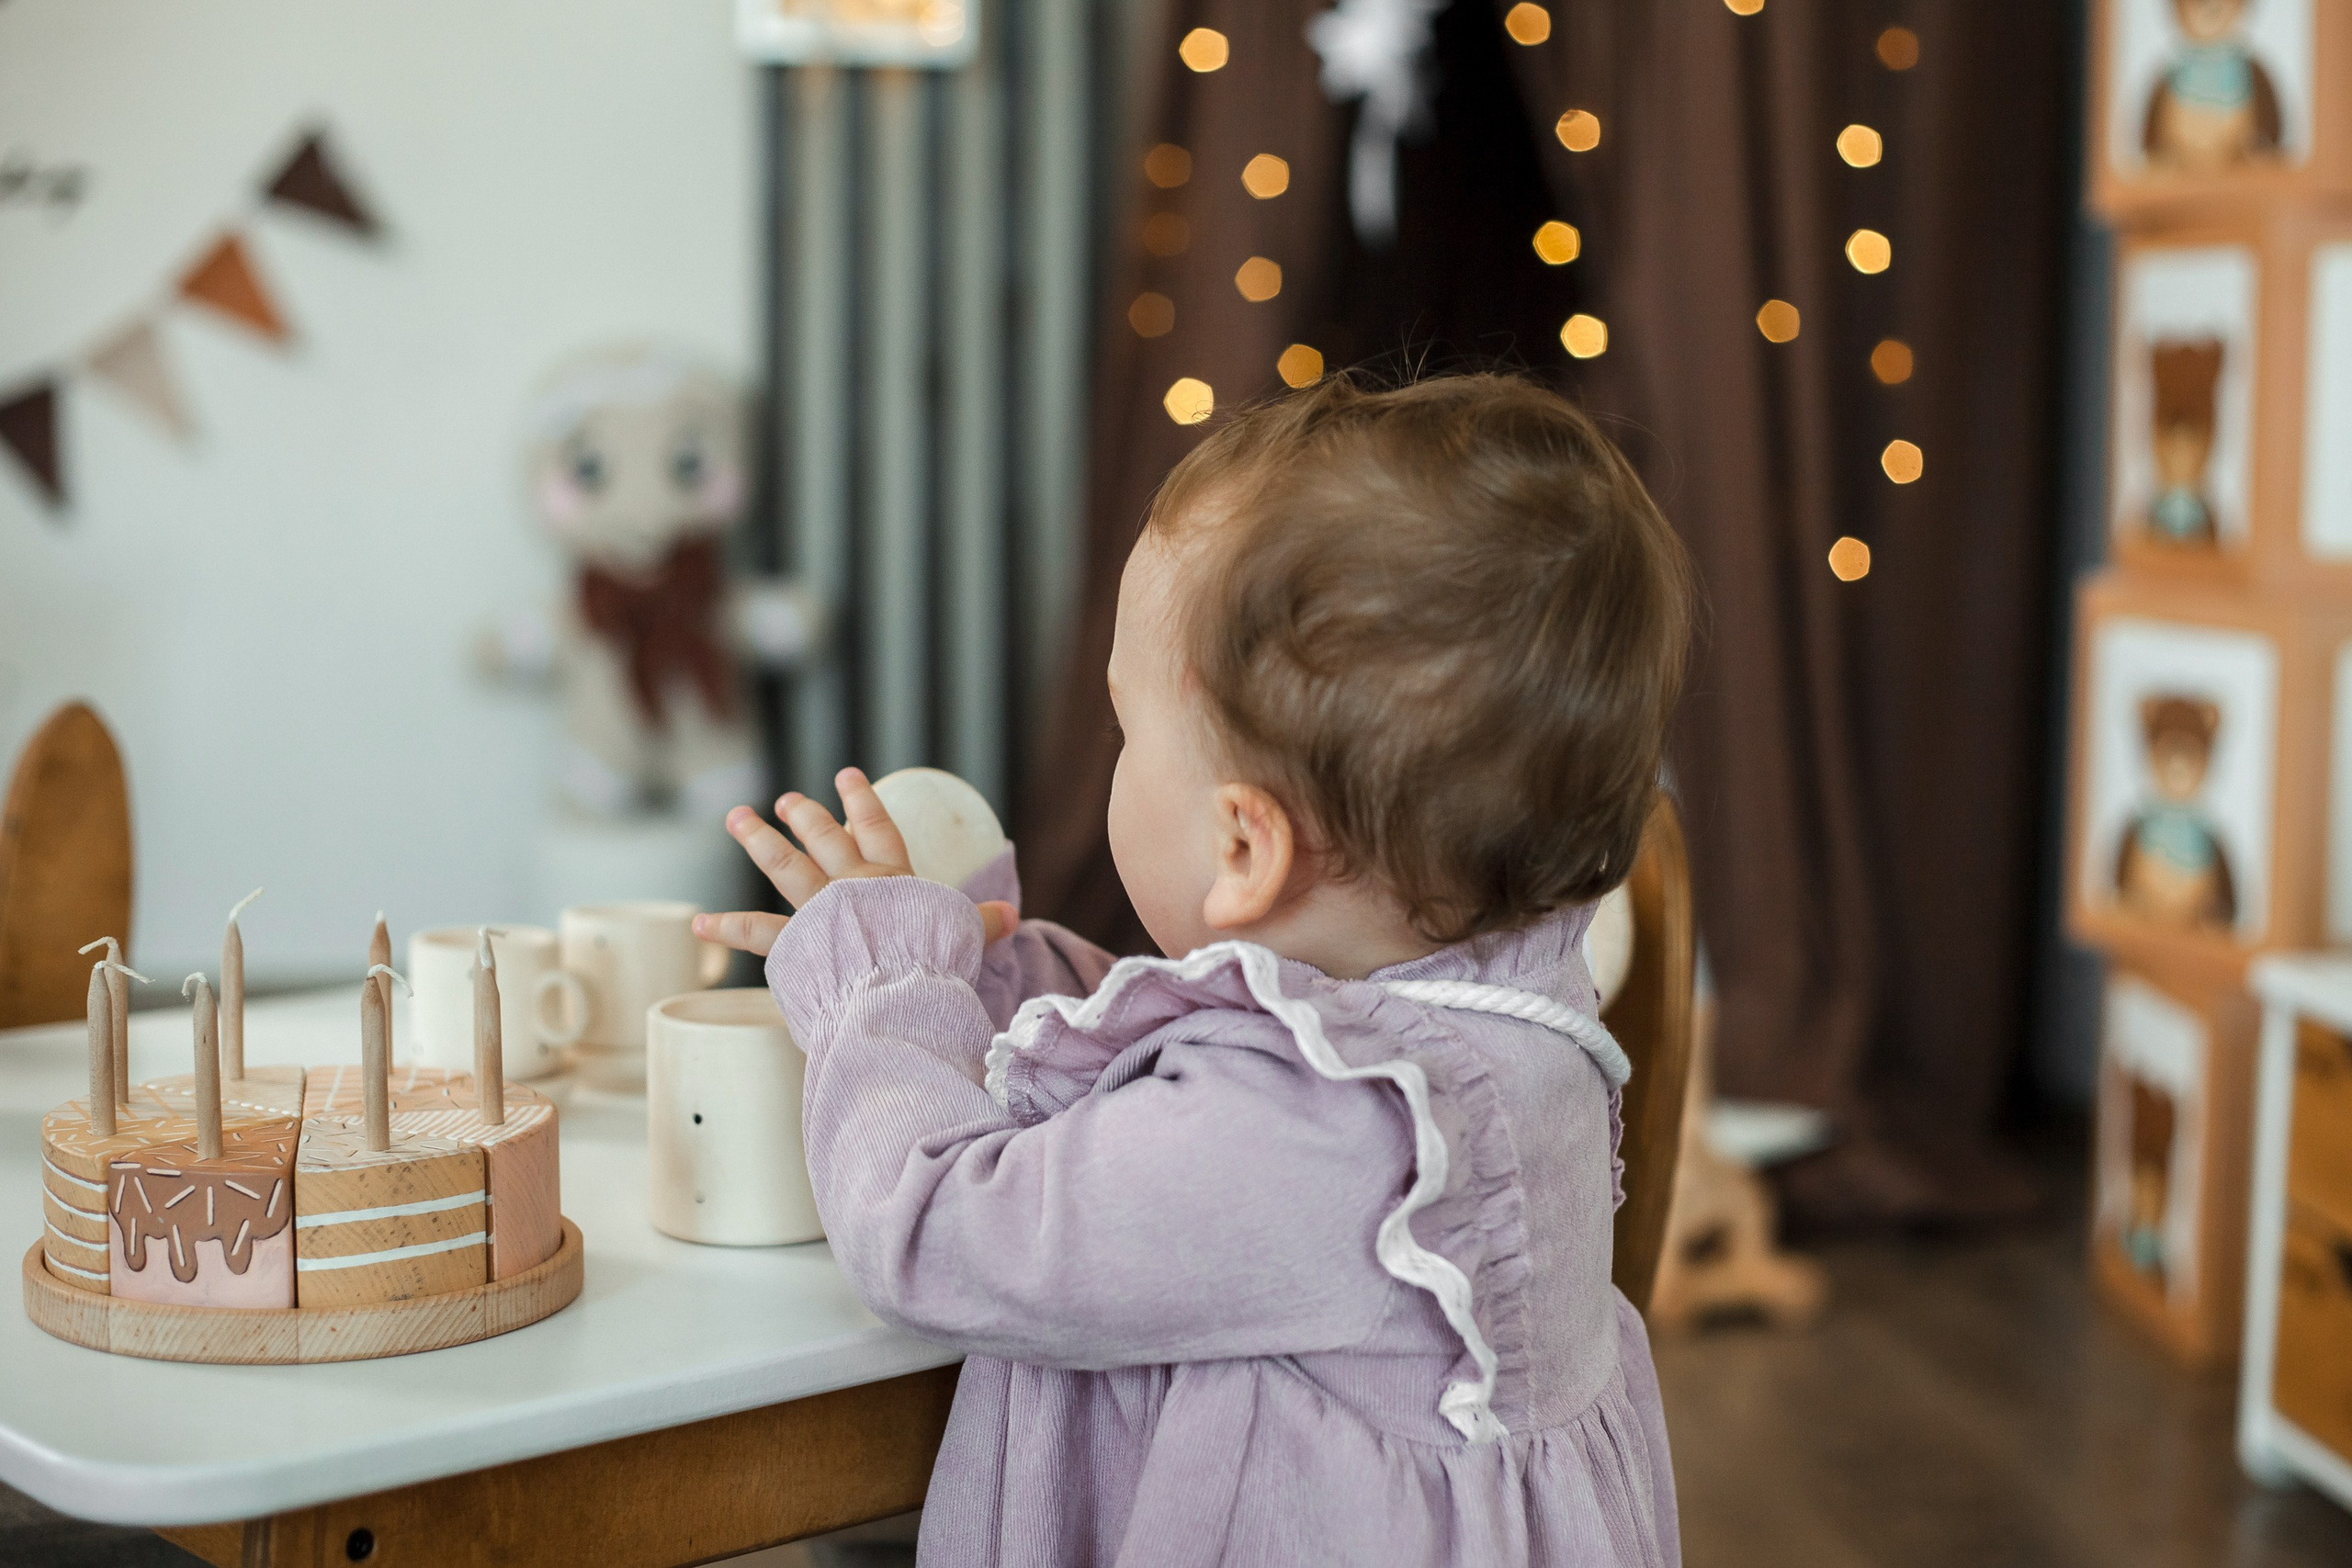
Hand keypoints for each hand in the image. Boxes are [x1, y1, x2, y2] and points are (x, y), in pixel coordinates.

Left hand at [694, 766, 1017, 954]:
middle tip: (784, 800)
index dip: (862, 801)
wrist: (900, 986)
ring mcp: (821, 911)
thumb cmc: (936, 961)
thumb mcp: (964, 935)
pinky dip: (726, 927)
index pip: (877, 829)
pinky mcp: (797, 943)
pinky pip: (756, 932)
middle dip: (804, 816)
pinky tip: (700, 921)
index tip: (848, 777)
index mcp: (893, 881)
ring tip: (737, 817)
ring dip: (759, 841)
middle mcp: (853, 886)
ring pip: (785, 868)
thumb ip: (982, 923)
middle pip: (825, 840)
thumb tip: (1013, 917)